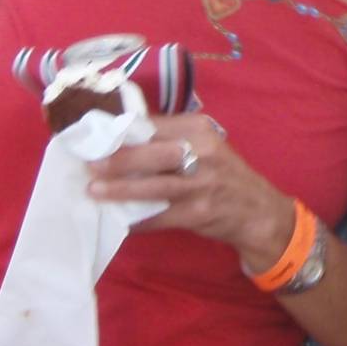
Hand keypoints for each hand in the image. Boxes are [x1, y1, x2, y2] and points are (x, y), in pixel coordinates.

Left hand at [87, 113, 293, 272]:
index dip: (124, 132)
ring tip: (94, 191)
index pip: (156, 126)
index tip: (96, 137)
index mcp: (200, 130)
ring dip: (122, 190)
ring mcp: (203, 185)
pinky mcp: (200, 213)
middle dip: (120, 160)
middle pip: (155, 154)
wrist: (256, 210)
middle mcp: (204, 153)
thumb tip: (119, 136)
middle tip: (90, 164)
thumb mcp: (205, 145)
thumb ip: (170, 138)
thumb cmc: (221, 173)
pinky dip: (138, 220)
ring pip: (155, 186)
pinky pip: (161, 217)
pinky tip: (119, 220)